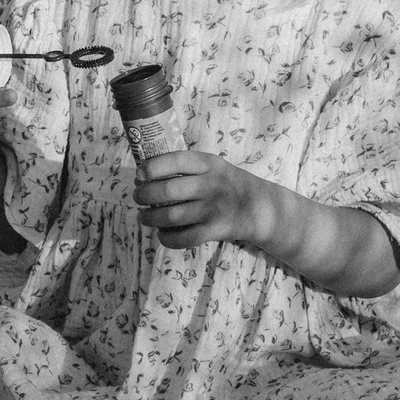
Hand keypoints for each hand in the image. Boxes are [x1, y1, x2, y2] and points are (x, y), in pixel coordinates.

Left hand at [133, 149, 274, 249]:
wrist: (261, 207)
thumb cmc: (227, 184)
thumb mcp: (213, 166)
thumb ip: (185, 167)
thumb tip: (144, 175)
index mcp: (208, 164)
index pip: (175, 161)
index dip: (152, 168)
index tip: (139, 174)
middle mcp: (210, 185)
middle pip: (167, 191)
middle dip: (144, 195)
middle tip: (138, 197)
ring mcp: (213, 209)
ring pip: (170, 217)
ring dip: (149, 218)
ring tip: (143, 216)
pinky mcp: (214, 230)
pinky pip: (183, 238)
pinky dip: (166, 238)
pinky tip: (161, 233)